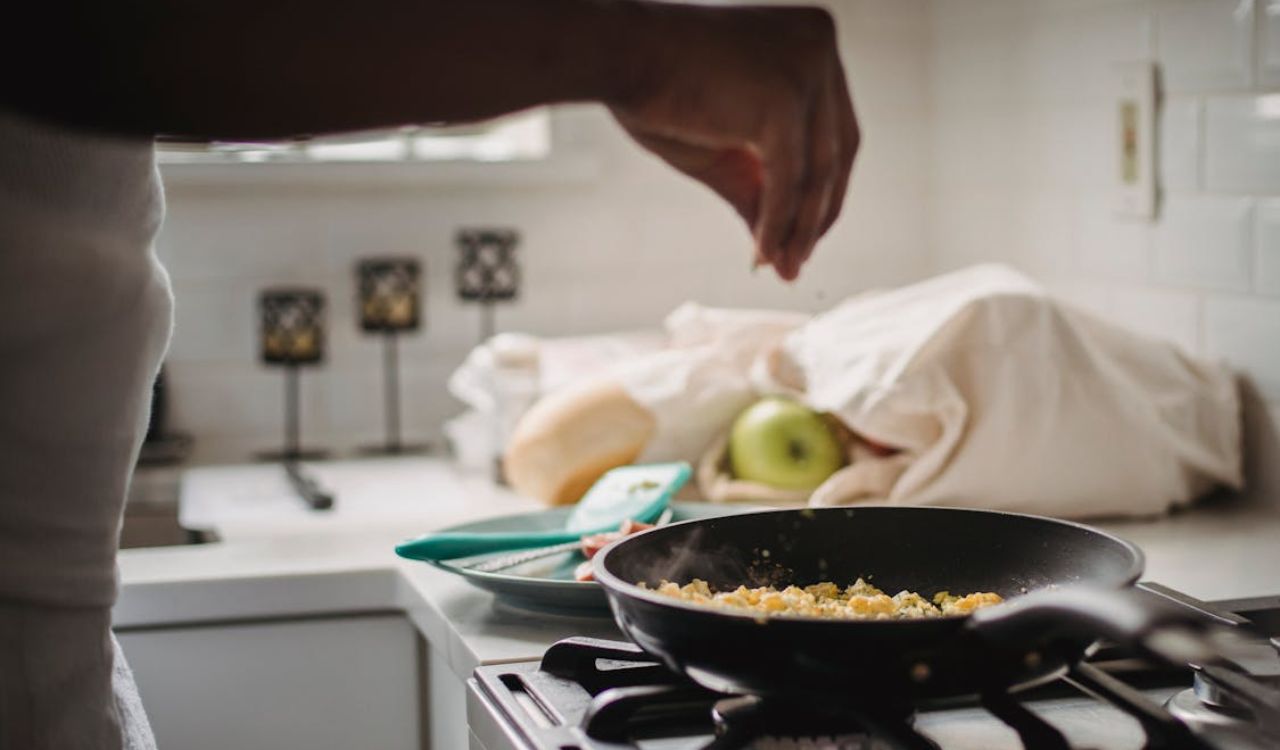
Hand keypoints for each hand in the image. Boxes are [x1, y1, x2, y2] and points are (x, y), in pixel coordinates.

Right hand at [608, 4, 858, 280]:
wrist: (617, 55)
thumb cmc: (658, 91)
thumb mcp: (724, 147)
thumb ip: (759, 188)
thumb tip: (781, 255)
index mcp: (811, 40)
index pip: (836, 128)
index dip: (823, 188)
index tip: (804, 233)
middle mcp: (818, 45)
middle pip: (840, 149)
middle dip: (818, 213)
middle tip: (795, 261)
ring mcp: (805, 70)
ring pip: (819, 169)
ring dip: (801, 227)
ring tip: (781, 267)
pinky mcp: (783, 100)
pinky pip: (789, 178)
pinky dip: (777, 222)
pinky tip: (760, 253)